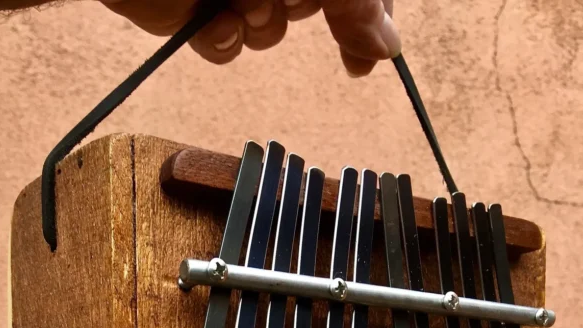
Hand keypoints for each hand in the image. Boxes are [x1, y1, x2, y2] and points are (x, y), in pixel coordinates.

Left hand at [102, 0, 400, 76]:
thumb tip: (390, 48)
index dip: (370, 18)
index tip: (367, 59)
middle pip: (322, 5)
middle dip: (301, 4)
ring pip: (273, 31)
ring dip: (258, 20)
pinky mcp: (199, 8)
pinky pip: (229, 45)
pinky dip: (221, 37)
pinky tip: (207, 16)